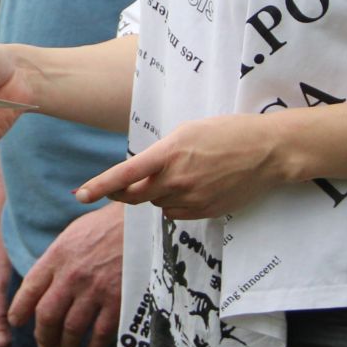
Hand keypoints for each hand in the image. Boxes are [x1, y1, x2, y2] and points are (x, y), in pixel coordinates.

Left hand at [6, 203, 123, 346]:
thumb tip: (41, 286)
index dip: (18, 310)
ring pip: (71, 329)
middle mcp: (72, 275)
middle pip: (47, 316)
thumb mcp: (72, 235)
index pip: (29, 290)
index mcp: (57, 256)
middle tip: (44, 346)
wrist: (142, 223)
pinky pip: (100, 333)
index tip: (16, 322)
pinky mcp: (118, 300)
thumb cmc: (105, 227)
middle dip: (43, 337)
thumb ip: (55, 260)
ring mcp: (95, 289)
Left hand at [74, 113, 285, 219]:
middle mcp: (178, 179)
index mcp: (170, 153)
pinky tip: (192, 188)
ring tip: (181, 174)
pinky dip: (175, 205)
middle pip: (135, 196)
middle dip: (124, 192)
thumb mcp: (187, 132)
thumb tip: (142, 173)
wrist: (267, 151)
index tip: (79, 195)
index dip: (99, 186)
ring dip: (157, 194)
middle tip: (119, 187)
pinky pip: (176, 214)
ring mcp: (193, 199)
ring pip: (156, 204)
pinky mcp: (206, 212)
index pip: (125, 174)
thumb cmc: (227, 132)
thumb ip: (161, 154)